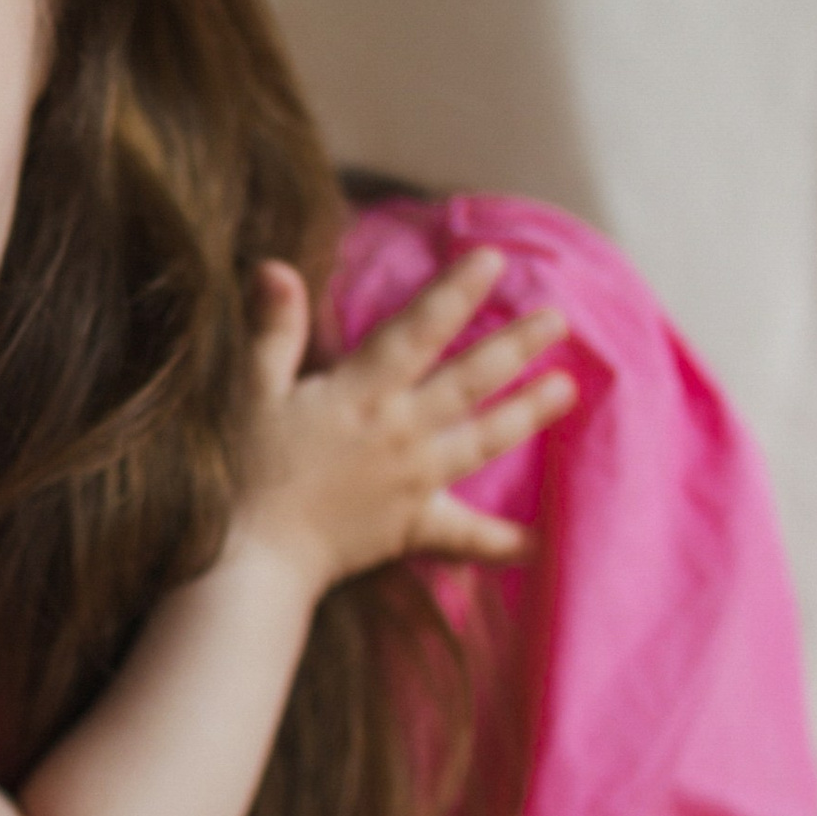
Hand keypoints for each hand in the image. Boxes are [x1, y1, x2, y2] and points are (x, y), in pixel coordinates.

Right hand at [229, 246, 574, 595]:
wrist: (256, 557)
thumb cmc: (249, 471)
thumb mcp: (251, 392)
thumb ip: (272, 330)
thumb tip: (276, 267)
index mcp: (363, 391)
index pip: (419, 329)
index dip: (457, 292)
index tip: (494, 258)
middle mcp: (401, 430)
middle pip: (469, 380)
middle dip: (515, 345)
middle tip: (559, 319)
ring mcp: (414, 480)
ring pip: (482, 441)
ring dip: (527, 413)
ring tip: (567, 390)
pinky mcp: (413, 526)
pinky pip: (465, 536)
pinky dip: (503, 542)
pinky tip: (539, 542)